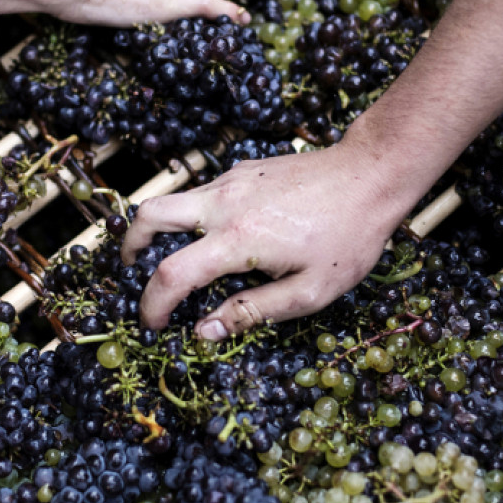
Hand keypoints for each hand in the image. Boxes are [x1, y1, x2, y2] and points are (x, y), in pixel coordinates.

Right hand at [121, 143, 401, 339]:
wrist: (371, 174)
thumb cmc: (349, 238)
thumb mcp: (309, 291)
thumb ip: (252, 312)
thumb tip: (204, 331)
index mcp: (238, 240)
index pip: (172, 275)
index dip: (153, 305)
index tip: (153, 323)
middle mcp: (224, 204)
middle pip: (149, 216)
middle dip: (131, 247)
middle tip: (136, 274)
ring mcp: (231, 181)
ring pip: (172, 199)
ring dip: (159, 229)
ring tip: (173, 258)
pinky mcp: (243, 171)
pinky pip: (201, 193)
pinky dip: (192, 216)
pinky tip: (218, 237)